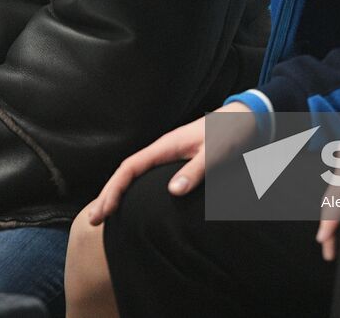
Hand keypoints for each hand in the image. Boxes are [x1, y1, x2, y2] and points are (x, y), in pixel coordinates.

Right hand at [88, 103, 254, 224]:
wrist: (245, 119)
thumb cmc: (230, 134)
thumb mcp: (215, 153)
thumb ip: (195, 171)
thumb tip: (172, 192)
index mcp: (165, 146)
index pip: (130, 168)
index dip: (114, 189)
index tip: (103, 211)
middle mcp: (162, 150)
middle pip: (126, 172)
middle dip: (108, 195)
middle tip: (94, 220)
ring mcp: (169, 156)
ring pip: (135, 174)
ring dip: (119, 193)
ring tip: (107, 215)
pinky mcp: (178, 161)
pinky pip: (148, 177)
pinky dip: (135, 190)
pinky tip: (134, 203)